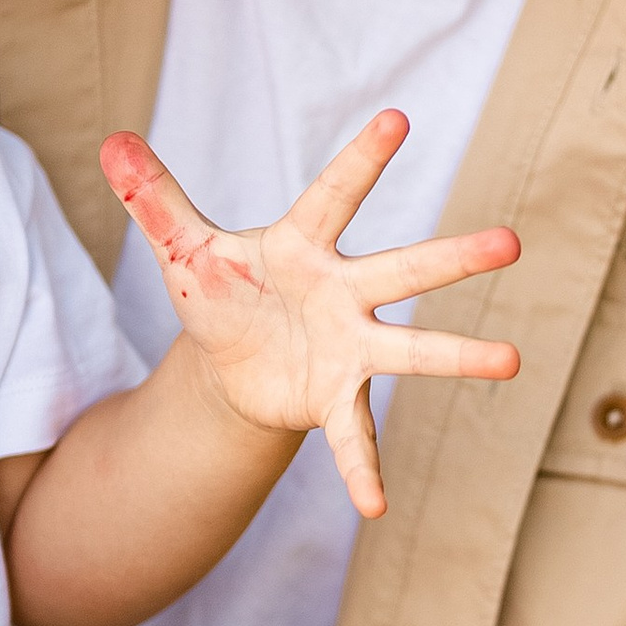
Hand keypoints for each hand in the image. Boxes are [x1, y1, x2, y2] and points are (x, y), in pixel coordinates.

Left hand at [100, 112, 520, 518]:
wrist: (233, 363)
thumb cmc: (223, 291)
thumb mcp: (182, 249)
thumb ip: (152, 199)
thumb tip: (111, 141)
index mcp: (304, 244)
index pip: (336, 195)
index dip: (363, 159)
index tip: (399, 118)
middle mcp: (343, 292)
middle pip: (403, 269)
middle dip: (454, 258)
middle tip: (509, 243)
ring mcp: (350, 347)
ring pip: (411, 350)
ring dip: (459, 356)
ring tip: (513, 361)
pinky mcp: (338, 398)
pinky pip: (353, 438)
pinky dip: (362, 471)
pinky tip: (375, 507)